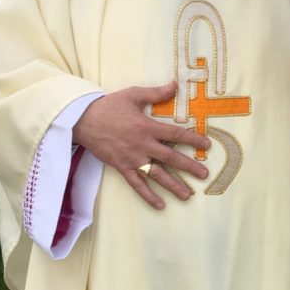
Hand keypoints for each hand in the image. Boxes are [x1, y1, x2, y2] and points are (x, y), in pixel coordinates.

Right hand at [72, 81, 210, 209]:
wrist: (82, 120)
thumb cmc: (109, 106)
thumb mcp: (133, 94)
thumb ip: (155, 93)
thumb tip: (175, 84)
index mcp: (147, 127)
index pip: (175, 135)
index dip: (192, 140)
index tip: (207, 145)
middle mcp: (142, 145)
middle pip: (170, 158)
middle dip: (189, 166)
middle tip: (204, 174)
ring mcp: (132, 159)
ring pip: (156, 175)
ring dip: (173, 186)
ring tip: (187, 195)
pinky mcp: (122, 168)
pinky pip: (137, 185)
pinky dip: (148, 196)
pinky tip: (160, 205)